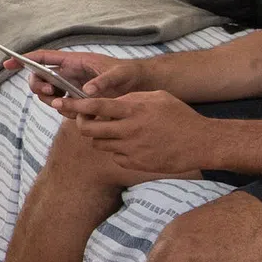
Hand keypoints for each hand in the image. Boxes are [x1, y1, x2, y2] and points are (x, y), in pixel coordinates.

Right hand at [6, 49, 157, 103]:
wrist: (140, 85)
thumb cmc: (129, 74)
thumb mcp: (120, 75)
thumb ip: (103, 82)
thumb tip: (86, 92)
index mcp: (74, 61)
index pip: (43, 57)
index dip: (23, 60)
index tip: (7, 64)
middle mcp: (69, 73)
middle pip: (40, 78)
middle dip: (38, 86)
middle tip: (48, 93)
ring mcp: (71, 88)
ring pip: (49, 95)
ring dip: (50, 101)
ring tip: (63, 104)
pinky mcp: (77, 101)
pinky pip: (62, 107)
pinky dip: (65, 111)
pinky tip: (78, 113)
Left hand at [59, 90, 222, 177]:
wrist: (201, 143)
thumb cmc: (180, 116)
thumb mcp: (157, 97)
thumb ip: (131, 99)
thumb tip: (110, 102)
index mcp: (133, 110)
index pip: (95, 107)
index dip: (74, 105)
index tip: (59, 103)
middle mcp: (128, 130)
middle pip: (89, 129)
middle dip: (83, 123)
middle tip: (86, 120)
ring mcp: (131, 149)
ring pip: (99, 144)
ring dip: (101, 136)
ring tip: (116, 130)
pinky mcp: (135, 164)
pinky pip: (114, 156)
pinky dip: (116, 150)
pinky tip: (132, 144)